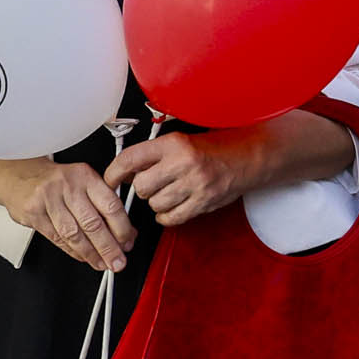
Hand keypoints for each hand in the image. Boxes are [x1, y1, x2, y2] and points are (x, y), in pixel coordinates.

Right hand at [0, 157, 135, 271]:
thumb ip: (104, 204)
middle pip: (92, 223)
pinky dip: (72, 251)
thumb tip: (127, 232)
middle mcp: (67, 186)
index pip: (110, 205)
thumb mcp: (84, 182)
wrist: (19, 174)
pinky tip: (83, 257)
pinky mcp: (33, 213)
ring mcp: (48, 199)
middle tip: (118, 262)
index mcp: (85, 176)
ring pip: (74, 234)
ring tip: (102, 264)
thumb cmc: (57, 181)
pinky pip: (57, 238)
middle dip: (108, 248)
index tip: (127, 243)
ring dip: (91, 254)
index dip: (122, 229)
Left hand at [104, 131, 254, 228]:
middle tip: (154, 183)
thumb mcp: (182, 140)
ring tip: (171, 192)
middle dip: (144, 189)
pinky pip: (171, 218)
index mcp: (174, 143)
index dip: (115, 172)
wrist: (247, 157)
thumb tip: (127, 172)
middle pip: (142, 187)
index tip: (111, 179)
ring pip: (155, 204)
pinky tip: (175, 205)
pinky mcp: (203, 202)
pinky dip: (168, 216)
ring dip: (158, 202)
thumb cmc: (215, 148)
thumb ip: (155, 154)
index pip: (131, 159)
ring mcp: (194, 184)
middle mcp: (183, 163)